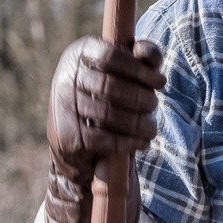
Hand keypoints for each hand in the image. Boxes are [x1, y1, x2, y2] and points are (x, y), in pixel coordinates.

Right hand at [42, 36, 160, 222]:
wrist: (73, 170)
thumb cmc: (105, 118)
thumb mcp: (120, 85)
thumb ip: (139, 63)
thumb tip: (152, 52)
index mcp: (76, 58)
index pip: (112, 53)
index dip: (139, 66)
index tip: (158, 79)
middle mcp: (64, 83)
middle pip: (116, 84)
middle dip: (144, 96)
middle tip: (156, 103)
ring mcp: (64, 114)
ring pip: (115, 111)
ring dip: (141, 121)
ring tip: (149, 129)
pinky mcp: (71, 143)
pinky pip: (109, 138)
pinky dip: (130, 142)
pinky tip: (139, 145)